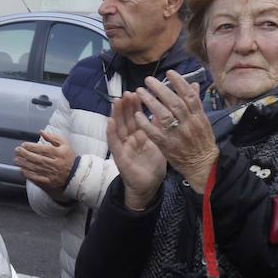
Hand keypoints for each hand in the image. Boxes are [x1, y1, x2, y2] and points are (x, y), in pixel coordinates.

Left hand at [15, 131, 75, 192]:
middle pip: (37, 159)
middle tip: (17, 151)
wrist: (75, 173)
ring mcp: (52, 174)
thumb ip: (53, 137)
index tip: (23, 145)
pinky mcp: (50, 181)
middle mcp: (55, 164)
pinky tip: (22, 170)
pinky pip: (37, 179)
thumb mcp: (64, 144)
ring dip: (24, 164)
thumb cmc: (68, 157)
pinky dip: (29, 175)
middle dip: (25, 154)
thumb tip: (41, 132)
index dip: (31, 147)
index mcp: (59, 153)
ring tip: (17, 160)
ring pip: (36, 168)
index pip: (43, 149)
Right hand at [108, 93, 168, 209]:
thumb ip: (160, 127)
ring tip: (117, 100)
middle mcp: (130, 138)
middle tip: (128, 92)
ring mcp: (123, 146)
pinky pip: (114, 143)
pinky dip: (111, 132)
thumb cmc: (153, 165)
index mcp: (140, 134)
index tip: (139, 91)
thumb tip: (167, 109)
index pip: (137, 116)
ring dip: (116, 114)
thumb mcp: (160, 142)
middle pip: (127, 119)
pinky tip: (110, 121)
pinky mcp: (119, 156)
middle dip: (126, 105)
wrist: (149, 185)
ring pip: (118, 127)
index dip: (136, 105)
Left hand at [133, 70, 218, 190]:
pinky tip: (138, 114)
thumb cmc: (202, 141)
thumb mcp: (203, 121)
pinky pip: (155, 133)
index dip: (179, 83)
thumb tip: (193, 84)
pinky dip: (146, 123)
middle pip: (174, 102)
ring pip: (163, 115)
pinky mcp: (168, 146)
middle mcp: (189, 124)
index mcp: (199, 116)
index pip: (189, 96)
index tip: (169, 73)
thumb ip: (196, 103)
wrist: (203, 165)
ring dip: (150, 102)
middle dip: (160, 89)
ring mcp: (178, 135)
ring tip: (139, 92)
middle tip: (148, 80)